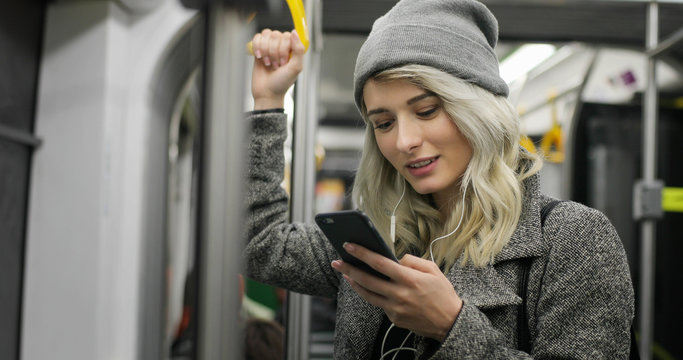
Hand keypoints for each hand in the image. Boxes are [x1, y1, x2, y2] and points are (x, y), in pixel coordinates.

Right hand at [250, 29, 305, 109]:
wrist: (267, 93)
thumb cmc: (282, 83)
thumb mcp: (296, 67)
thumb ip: (299, 49)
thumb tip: (294, 32)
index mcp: (292, 49)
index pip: (287, 35)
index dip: (283, 48)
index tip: (283, 62)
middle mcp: (282, 46)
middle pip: (275, 35)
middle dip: (274, 52)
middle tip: (275, 65)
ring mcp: (270, 46)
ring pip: (266, 35)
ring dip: (266, 50)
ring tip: (268, 63)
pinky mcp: (259, 49)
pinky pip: (257, 37)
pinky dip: (257, 46)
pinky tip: (259, 57)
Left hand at [331, 243, 462, 341]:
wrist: (450, 322)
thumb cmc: (442, 293)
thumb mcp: (433, 270)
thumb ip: (413, 261)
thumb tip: (395, 258)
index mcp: (410, 279)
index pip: (380, 263)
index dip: (363, 253)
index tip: (349, 246)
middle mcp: (400, 294)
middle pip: (367, 280)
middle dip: (349, 269)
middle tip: (336, 261)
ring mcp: (395, 309)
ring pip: (368, 294)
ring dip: (354, 283)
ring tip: (345, 273)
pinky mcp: (394, 319)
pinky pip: (379, 304)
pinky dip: (372, 294)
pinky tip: (365, 286)